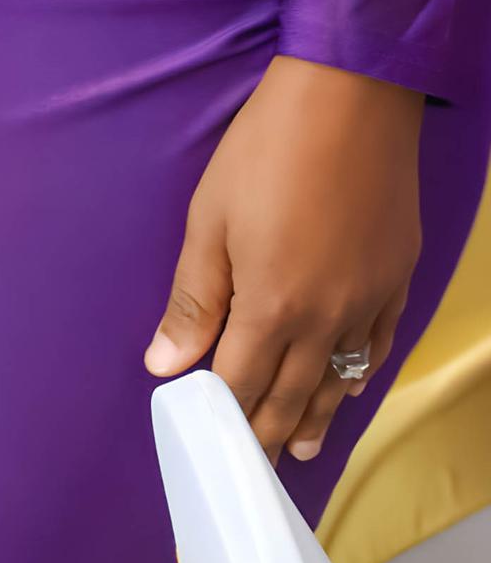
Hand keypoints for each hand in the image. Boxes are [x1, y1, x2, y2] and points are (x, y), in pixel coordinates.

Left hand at [144, 55, 422, 462]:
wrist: (349, 99)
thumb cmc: (265, 150)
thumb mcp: (210, 218)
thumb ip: (193, 299)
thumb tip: (164, 365)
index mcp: (273, 307)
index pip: (242, 381)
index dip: (223, 413)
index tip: (208, 441)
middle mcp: (326, 319)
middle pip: (292, 391)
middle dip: (267, 428)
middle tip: (252, 464)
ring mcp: (369, 300)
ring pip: (339, 379)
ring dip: (316, 415)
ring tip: (298, 448)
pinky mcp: (396, 277)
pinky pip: (378, 345)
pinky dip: (360, 374)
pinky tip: (350, 386)